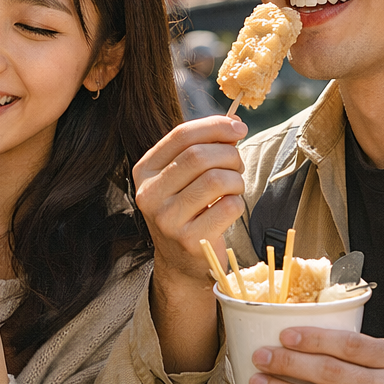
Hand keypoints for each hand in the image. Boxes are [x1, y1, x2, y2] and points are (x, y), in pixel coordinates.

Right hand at [132, 116, 247, 372]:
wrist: (183, 262)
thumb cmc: (189, 208)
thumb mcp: (184, 176)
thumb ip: (202, 146)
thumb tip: (234, 122)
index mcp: (144, 171)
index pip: (181, 135)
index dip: (215, 126)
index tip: (239, 128)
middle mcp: (148, 195)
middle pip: (200, 156)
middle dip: (229, 155)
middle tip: (238, 165)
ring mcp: (165, 220)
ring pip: (216, 180)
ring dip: (236, 180)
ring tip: (234, 188)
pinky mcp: (188, 241)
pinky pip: (227, 208)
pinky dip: (237, 204)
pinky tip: (229, 210)